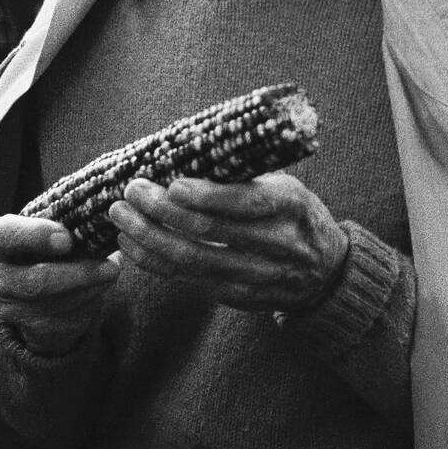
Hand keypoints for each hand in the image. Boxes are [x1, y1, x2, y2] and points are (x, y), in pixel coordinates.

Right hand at [0, 215, 118, 354]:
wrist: (31, 282)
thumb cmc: (40, 242)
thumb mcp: (42, 226)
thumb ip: (60, 222)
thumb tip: (98, 220)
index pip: (4, 237)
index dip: (36, 237)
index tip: (68, 239)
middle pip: (33, 282)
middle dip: (78, 274)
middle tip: (111, 264)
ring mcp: (3, 307)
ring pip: (52, 304)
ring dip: (90, 288)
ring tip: (111, 271)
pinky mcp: (24, 327)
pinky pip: (61, 318)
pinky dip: (87, 301)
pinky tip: (100, 287)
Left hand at [108, 173, 348, 313]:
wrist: (326, 271)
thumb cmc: (293, 215)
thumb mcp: (284, 186)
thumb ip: (243, 177)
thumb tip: (182, 151)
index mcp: (292, 206)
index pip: (246, 204)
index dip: (206, 196)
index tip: (171, 184)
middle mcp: (279, 245)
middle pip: (212, 234)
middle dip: (163, 212)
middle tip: (131, 192)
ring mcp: (260, 277)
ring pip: (194, 261)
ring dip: (150, 238)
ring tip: (121, 216)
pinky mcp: (241, 297)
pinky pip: (189, 280)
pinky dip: (155, 261)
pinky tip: (131, 243)